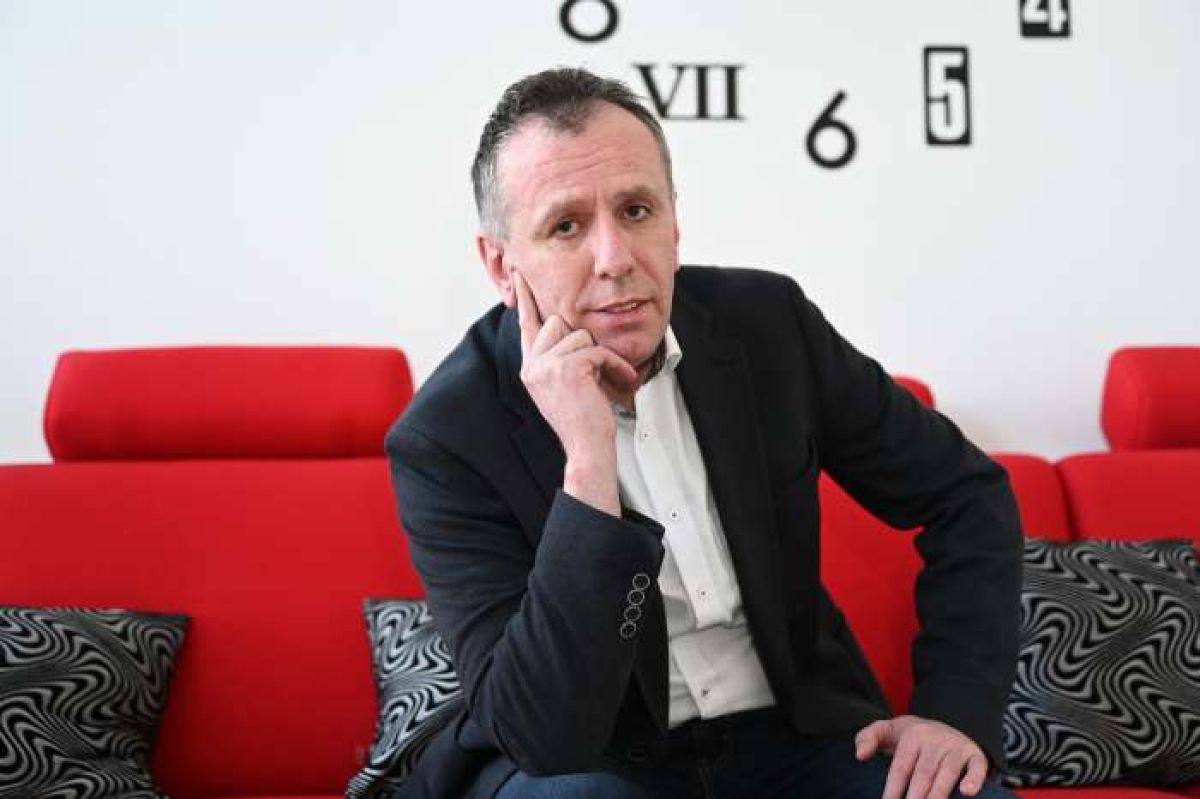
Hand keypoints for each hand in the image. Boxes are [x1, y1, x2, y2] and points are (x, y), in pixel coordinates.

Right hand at [513, 271, 636, 512]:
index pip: (526, 324)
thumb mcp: (566, 385)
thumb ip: (561, 358)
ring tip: (611, 380)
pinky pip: (598, 350)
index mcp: (531, 368)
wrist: (588, 450)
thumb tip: (567, 327)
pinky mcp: (566, 368)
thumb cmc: (585, 421)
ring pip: (581, 335)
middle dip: (584, 342)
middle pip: (559, 322)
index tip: (518, 272)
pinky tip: (622, 382)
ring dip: (603, 357)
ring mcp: (546, 366)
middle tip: (597, 370)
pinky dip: (616, 365)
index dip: (525, 297)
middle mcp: (532, 365)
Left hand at [855, 715, 988, 798]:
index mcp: (912, 736)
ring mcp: (956, 747)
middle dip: (914, 798)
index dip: (893, 791)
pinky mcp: (975, 755)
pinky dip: (974, 780)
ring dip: (937, 797)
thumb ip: (867, 738)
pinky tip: (966, 793)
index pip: (900, 769)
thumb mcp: (886, 730)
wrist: (946, 721)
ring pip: (946, 775)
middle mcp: (935, 740)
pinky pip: (977, 767)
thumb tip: (859, 756)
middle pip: (923, 775)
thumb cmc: (911, 736)